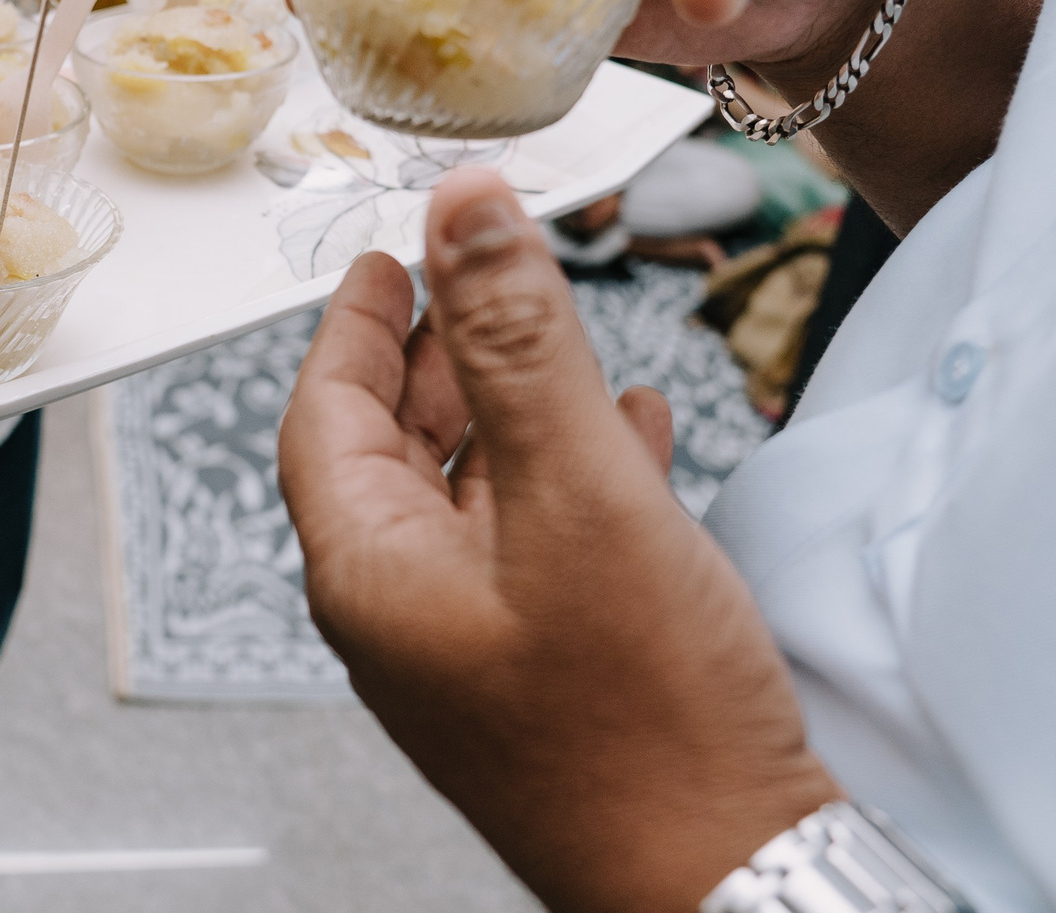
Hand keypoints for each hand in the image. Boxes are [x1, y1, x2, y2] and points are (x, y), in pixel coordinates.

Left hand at [279, 167, 837, 911]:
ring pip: (475, 495)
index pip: (324, 415)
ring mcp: (476, 651)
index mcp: (372, 572)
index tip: (380, 258)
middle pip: (394, 450)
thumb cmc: (644, 722)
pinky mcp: (549, 674)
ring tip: (558, 341)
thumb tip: (464, 209)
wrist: (730, 878)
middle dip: (436, 355)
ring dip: (514, 409)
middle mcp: (407, 615)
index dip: (354, 323)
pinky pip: (540, 547)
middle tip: (468, 281)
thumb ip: (516, 341)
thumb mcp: (577, 492)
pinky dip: (574, 476)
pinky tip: (637, 436)